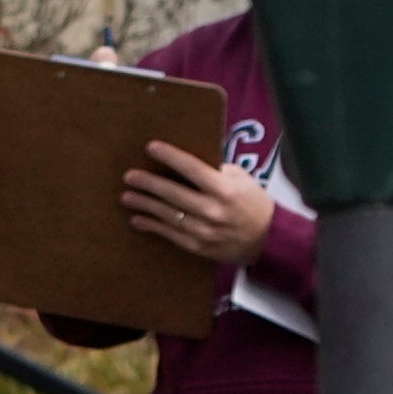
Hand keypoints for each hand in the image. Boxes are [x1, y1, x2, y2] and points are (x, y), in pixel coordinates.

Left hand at [120, 141, 274, 267]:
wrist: (266, 239)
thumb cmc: (251, 202)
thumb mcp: (240, 179)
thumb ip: (215, 170)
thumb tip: (184, 160)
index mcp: (224, 189)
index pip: (191, 168)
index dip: (169, 156)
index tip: (151, 147)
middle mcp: (212, 210)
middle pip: (172, 193)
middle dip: (148, 183)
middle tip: (129, 176)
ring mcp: (203, 230)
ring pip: (167, 215)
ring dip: (144, 204)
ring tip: (126, 196)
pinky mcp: (197, 246)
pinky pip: (169, 234)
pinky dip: (151, 225)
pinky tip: (137, 218)